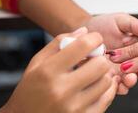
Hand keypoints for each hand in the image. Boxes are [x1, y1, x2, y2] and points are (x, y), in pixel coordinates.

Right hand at [0, 29, 114, 112]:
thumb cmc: (30, 90)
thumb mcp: (37, 62)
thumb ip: (59, 43)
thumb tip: (84, 31)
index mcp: (49, 71)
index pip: (83, 46)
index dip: (95, 38)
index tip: (95, 39)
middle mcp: (62, 90)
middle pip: (100, 64)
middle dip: (100, 57)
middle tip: (95, 58)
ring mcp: (74, 107)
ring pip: (106, 81)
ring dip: (103, 74)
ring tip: (93, 73)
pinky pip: (107, 99)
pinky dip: (106, 89)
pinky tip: (97, 85)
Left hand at [85, 13, 137, 89]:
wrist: (85, 32)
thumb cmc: (104, 24)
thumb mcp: (121, 20)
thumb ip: (134, 26)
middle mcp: (131, 62)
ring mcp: (118, 71)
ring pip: (127, 81)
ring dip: (129, 82)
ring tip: (129, 79)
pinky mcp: (105, 78)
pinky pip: (111, 86)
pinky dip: (114, 87)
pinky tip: (114, 82)